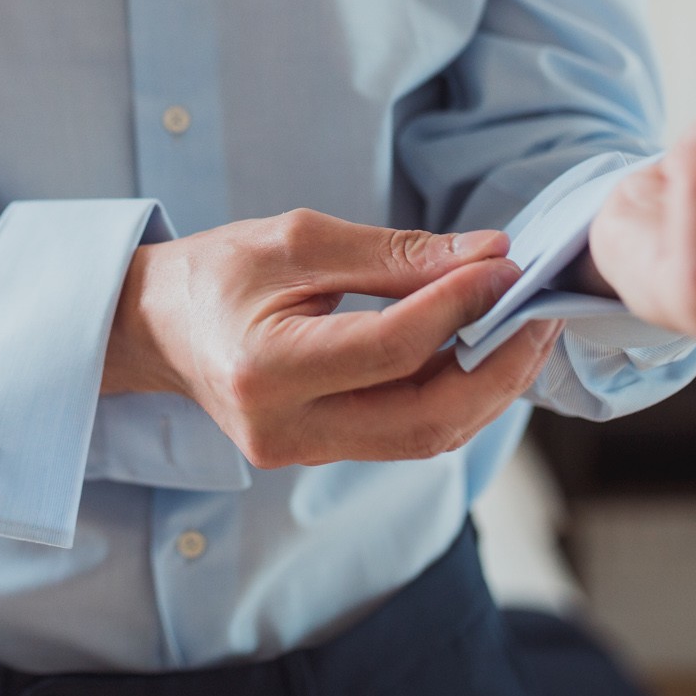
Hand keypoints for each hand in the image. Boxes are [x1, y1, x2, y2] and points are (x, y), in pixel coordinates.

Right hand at [104, 210, 564, 468]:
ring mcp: (302, 454)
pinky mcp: (320, 455)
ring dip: (487, 387)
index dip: (459, 307)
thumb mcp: (297, 239)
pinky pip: (406, 433)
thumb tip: (487, 255)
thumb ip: (394, 254)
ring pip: (426, 437)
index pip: (391, 348)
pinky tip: (479, 352)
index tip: (505, 266)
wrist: (156, 325)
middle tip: (539, 313)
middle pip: (424, 418)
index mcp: (265, 368)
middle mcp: (283, 429)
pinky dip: (453, 395)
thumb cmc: (218, 272)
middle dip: (497, 367)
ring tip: (522, 329)